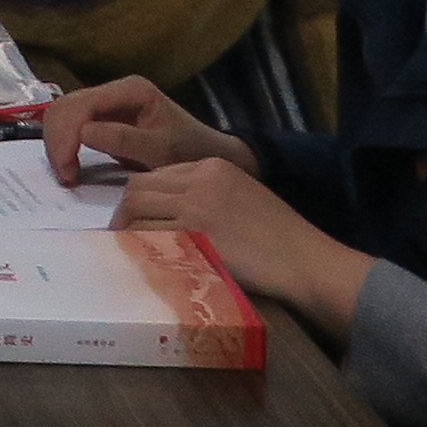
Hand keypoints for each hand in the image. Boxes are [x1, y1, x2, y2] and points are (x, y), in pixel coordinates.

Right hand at [44, 77, 258, 187]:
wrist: (208, 157)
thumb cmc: (191, 152)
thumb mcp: (162, 150)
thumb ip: (125, 139)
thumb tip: (84, 133)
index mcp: (130, 90)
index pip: (82, 104)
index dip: (67, 136)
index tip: (68, 170)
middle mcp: (114, 91)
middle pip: (65, 106)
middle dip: (57, 141)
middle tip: (65, 177)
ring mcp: (107, 104)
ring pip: (63, 115)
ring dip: (57, 144)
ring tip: (68, 175)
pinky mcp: (102, 120)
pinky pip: (71, 126)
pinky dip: (64, 146)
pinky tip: (71, 167)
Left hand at [105, 159, 376, 343]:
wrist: (304, 259)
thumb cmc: (281, 236)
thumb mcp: (243, 196)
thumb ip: (209, 195)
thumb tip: (173, 210)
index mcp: (212, 166)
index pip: (157, 174)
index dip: (142, 196)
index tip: (137, 215)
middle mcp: (199, 180)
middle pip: (138, 188)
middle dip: (125, 211)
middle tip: (122, 233)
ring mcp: (195, 206)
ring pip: (136, 210)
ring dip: (125, 230)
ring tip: (124, 248)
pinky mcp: (193, 235)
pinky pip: (148, 237)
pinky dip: (136, 247)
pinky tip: (137, 259)